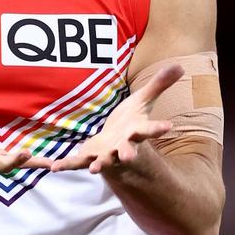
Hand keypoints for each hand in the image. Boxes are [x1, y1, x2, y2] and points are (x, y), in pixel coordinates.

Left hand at [50, 63, 183, 174]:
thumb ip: (159, 85)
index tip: (168, 126)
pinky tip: (54, 167)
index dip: (158, 128)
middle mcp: (122, 146)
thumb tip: (180, 65)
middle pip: (127, 151)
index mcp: (136, 132)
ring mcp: (105, 154)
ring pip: (103, 161)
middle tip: (129, 157)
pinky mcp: (88, 157)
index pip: (149, 129)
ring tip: (95, 169)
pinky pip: (76, 162)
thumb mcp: (143, 100)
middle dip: (127, 154)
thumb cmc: (131, 120)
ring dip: (99, 165)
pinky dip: (66, 165)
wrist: (115, 140)